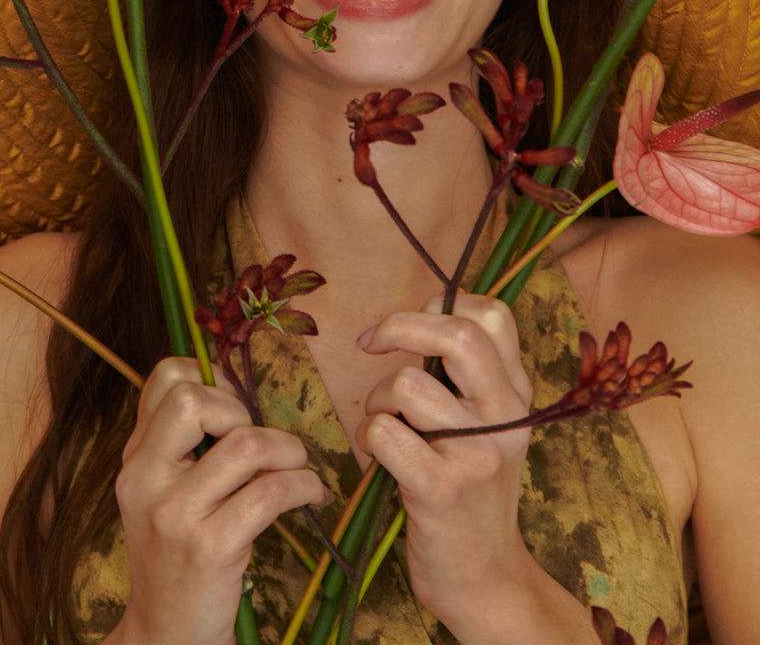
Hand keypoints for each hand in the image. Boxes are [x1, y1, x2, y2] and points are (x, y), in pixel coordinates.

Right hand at [112, 357, 328, 644]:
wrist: (167, 633)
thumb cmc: (177, 551)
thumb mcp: (163, 491)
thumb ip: (184, 441)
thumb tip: (235, 384)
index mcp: (136, 459)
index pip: (165, 379)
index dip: (211, 380)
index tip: (236, 411)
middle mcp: (145, 480)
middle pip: (195, 401)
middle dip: (243, 411)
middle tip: (260, 446)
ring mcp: (175, 516)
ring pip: (244, 444)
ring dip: (287, 450)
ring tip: (296, 467)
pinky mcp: (210, 548)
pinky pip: (270, 492)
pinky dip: (303, 485)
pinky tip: (310, 495)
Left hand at [355, 295, 534, 641]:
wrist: (486, 579)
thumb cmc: (472, 492)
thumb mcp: (492, 427)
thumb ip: (471, 376)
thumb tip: (425, 314)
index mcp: (516, 394)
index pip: (494, 315)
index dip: (444, 304)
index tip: (411, 325)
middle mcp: (505, 418)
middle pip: (457, 334)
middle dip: (399, 326)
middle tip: (372, 342)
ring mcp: (476, 454)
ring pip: (406, 384)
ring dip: (376, 398)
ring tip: (384, 425)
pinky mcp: (442, 489)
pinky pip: (383, 432)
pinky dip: (367, 436)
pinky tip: (379, 457)